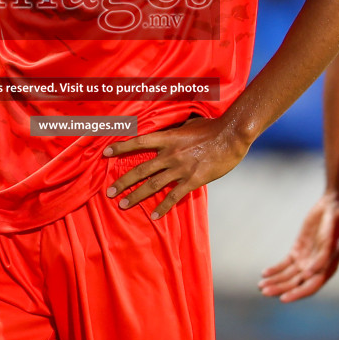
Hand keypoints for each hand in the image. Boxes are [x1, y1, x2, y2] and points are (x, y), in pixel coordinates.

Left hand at [102, 116, 251, 218]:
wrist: (232, 136)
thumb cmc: (213, 127)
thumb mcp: (189, 123)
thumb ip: (176, 130)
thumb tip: (168, 130)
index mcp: (168, 137)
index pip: (139, 141)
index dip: (121, 147)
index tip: (106, 152)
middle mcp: (170, 154)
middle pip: (141, 169)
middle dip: (123, 181)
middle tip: (109, 191)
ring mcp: (181, 168)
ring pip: (153, 184)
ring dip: (136, 195)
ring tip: (122, 204)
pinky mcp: (193, 180)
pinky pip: (174, 196)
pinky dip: (163, 207)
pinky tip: (154, 216)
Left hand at [258, 192, 338, 301]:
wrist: (334, 207)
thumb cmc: (337, 225)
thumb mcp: (332, 241)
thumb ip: (322, 258)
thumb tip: (308, 274)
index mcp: (327, 270)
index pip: (310, 287)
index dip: (296, 294)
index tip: (282, 299)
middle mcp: (315, 268)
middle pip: (295, 283)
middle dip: (280, 288)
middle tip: (264, 292)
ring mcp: (305, 259)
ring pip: (287, 275)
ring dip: (275, 281)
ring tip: (260, 286)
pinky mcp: (297, 250)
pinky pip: (284, 264)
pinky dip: (275, 269)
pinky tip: (265, 273)